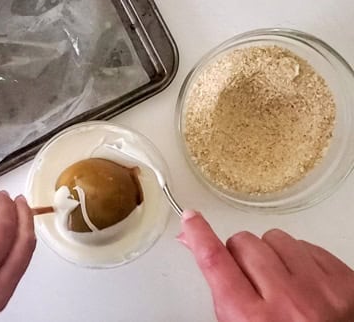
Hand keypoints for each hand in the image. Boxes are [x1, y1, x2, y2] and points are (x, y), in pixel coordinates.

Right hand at [178, 210, 353, 321]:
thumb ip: (218, 284)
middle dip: (240, 253)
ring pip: (276, 238)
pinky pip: (308, 246)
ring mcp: (320, 290)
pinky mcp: (346, 282)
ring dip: (271, 253)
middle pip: (243, 243)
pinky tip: (302, 282)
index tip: (191, 218)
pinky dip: (300, 258)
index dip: (199, 234)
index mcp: (252, 320)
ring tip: (279, 280)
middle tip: (250, 277)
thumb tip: (193, 242)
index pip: (215, 261)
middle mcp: (287, 303)